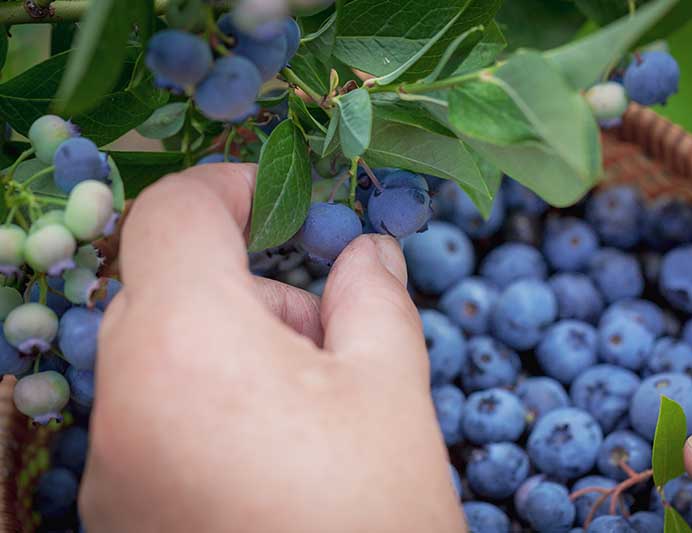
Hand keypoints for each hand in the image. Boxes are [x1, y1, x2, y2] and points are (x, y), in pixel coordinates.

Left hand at [79, 164, 463, 532]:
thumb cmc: (373, 516)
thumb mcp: (392, 389)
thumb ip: (374, 296)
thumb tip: (368, 250)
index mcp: (187, 346)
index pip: (169, 213)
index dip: (231, 188)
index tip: (288, 208)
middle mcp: (124, 399)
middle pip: (166, 285)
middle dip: (247, 284)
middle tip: (323, 327)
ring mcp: (111, 462)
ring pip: (159, 350)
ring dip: (231, 343)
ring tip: (309, 402)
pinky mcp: (119, 505)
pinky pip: (151, 412)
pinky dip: (206, 398)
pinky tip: (270, 448)